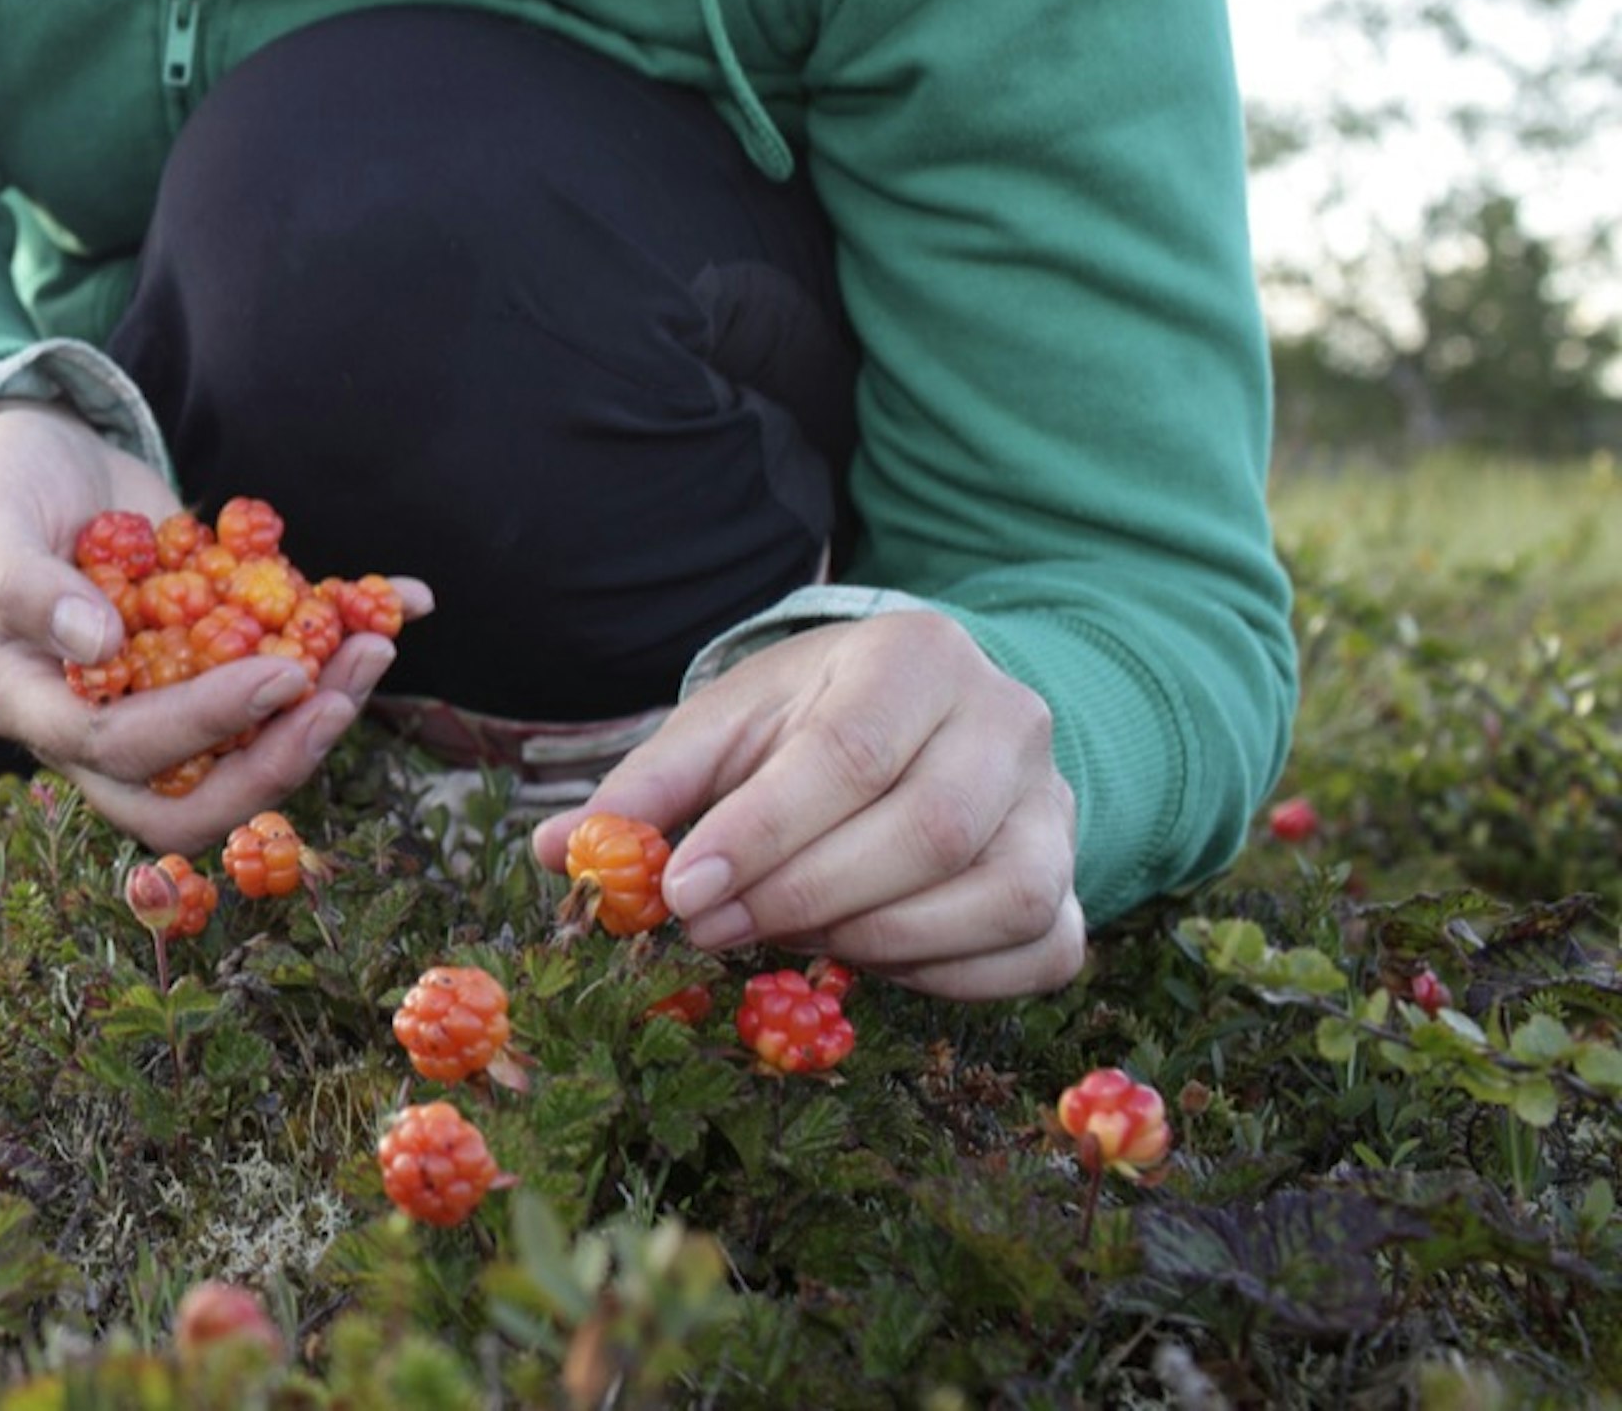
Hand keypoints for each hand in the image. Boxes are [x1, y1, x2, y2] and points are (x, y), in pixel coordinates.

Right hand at [0, 402, 422, 853]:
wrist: (36, 452)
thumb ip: (26, 584)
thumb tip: (97, 644)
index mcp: (35, 704)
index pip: (122, 751)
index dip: (204, 726)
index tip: (276, 674)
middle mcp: (102, 724)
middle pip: (193, 797)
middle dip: (276, 763)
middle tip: (336, 698)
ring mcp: (164, 697)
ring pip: (248, 752)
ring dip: (321, 712)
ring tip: (376, 644)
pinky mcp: (213, 660)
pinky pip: (285, 678)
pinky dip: (345, 638)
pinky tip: (403, 599)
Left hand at [527, 609, 1083, 999]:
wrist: (918, 715)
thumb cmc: (806, 721)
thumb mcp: (722, 726)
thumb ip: (646, 787)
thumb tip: (556, 853)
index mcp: (917, 656)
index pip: (851, 751)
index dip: (765, 833)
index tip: (683, 891)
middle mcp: (1009, 721)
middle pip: (926, 829)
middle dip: (805, 895)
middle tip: (710, 929)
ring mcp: (1056, 805)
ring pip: (996, 895)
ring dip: (874, 941)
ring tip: (781, 937)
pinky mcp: (1073, 881)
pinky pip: (1037, 949)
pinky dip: (947, 975)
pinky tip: (863, 962)